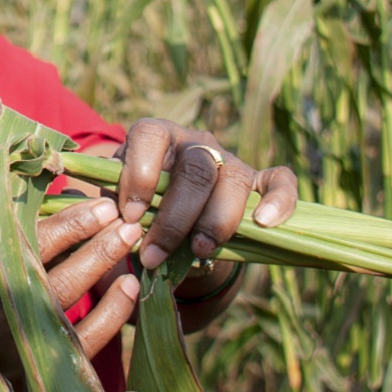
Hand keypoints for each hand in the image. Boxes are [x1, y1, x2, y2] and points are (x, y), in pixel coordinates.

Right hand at [0, 198, 147, 391]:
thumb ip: (22, 239)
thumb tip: (74, 193)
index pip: (29, 249)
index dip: (71, 226)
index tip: (103, 207)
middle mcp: (1, 324)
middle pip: (59, 287)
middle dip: (99, 254)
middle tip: (129, 228)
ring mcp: (20, 359)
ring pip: (75, 336)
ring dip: (111, 307)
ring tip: (132, 276)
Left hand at [114, 119, 297, 270]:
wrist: (172, 225)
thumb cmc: (139, 210)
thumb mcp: (118, 205)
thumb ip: (113, 210)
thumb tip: (111, 225)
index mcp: (156, 137)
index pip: (150, 136)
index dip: (140, 176)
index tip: (132, 218)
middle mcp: (195, 142)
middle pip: (195, 168)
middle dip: (175, 218)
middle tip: (156, 255)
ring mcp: (230, 159)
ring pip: (233, 178)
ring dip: (216, 220)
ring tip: (200, 250)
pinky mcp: (259, 181)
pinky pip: (280, 181)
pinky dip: (278, 200)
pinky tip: (265, 223)